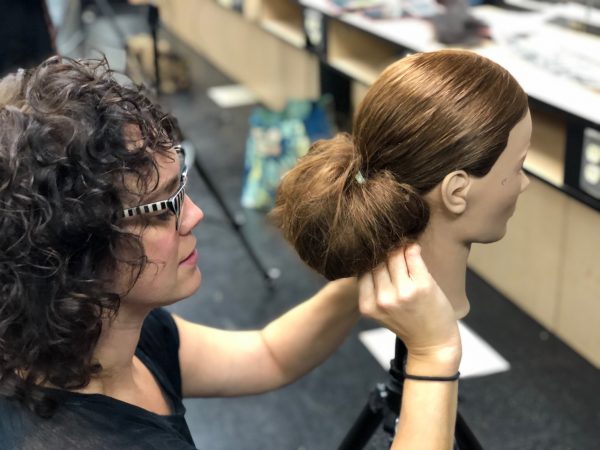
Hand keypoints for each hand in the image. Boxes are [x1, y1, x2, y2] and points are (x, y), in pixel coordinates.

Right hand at [358, 244, 460, 367]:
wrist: (434, 344)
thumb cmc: (408, 323)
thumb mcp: (381, 310)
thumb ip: (373, 287)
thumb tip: (369, 252)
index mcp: (368, 305)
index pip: (363, 270)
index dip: (370, 257)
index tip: (377, 250)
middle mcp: (383, 299)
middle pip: (377, 261)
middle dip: (383, 250)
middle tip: (390, 241)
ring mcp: (403, 292)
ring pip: (394, 255)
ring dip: (399, 246)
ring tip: (402, 242)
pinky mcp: (422, 286)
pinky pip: (413, 256)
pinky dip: (412, 248)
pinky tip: (413, 246)